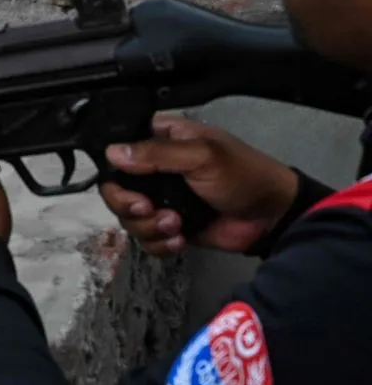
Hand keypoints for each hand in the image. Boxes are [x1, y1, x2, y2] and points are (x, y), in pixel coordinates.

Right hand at [101, 116, 297, 256]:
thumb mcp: (202, 156)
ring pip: (129, 218)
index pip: (118, 149)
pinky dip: (159, 243)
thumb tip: (111, 152)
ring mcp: (161, 200)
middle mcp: (155, 170)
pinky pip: (147, 239)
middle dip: (127, 205)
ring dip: (148, 227)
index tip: (124, 182)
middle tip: (147, 209)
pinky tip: (180, 239)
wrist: (271, 216)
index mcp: (162, 141)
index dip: (113, 167)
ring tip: (176, 225)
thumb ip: (156, 153)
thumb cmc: (241, 175)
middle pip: (116, 189)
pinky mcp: (170, 226)